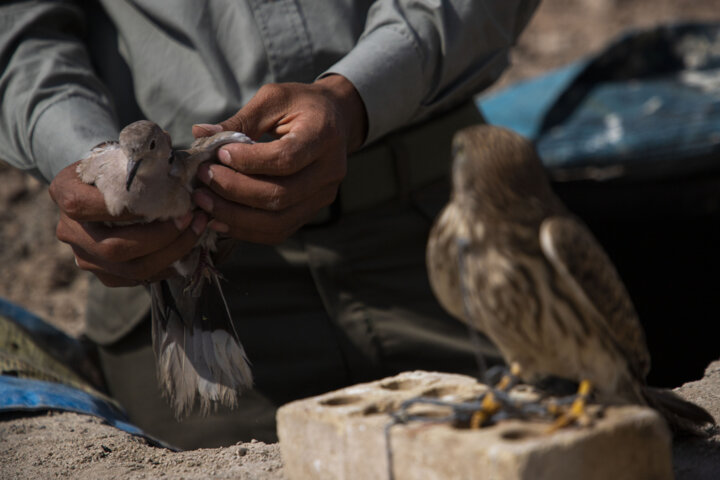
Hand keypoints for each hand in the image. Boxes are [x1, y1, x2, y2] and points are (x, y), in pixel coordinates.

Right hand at [48, 161, 207, 286]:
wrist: (108, 188)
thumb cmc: (120, 167)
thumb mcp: (124, 153)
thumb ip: (142, 152)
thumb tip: (166, 143)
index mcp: (65, 193)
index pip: (85, 207)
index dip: (127, 210)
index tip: (164, 202)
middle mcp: (69, 230)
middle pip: (115, 248)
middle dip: (161, 237)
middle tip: (191, 219)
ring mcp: (86, 257)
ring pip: (131, 269)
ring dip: (171, 253)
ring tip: (196, 231)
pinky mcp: (105, 274)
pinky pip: (139, 279)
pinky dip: (168, 266)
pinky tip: (187, 248)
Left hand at [191, 74, 367, 243]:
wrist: (336, 120)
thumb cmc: (301, 105)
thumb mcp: (273, 100)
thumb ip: (240, 120)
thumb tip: (199, 133)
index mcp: (323, 135)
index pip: (284, 159)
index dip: (248, 161)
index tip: (219, 154)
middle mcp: (330, 171)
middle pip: (280, 195)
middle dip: (234, 190)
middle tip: (203, 177)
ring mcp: (324, 196)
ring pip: (278, 220)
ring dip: (235, 216)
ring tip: (204, 201)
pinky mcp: (313, 211)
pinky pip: (279, 231)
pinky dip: (247, 230)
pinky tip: (220, 219)